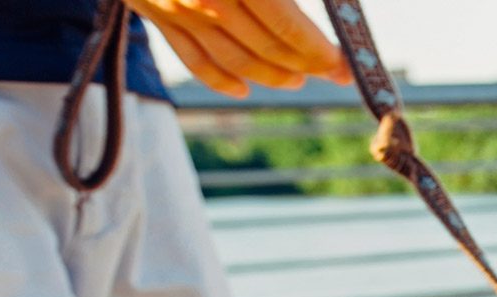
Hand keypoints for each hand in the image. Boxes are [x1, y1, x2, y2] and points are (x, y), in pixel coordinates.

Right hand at [130, 0, 351, 96]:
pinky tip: (244, 88)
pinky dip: (220, 79)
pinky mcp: (152, 11)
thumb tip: (338, 3)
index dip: (322, 52)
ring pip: (234, 60)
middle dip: (307, 66)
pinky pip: (192, 58)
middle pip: (267, 48)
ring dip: (271, 76)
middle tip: (334, 73)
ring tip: (297, 80)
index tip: (345, 64)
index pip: (290, 28)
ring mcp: (176, 9)